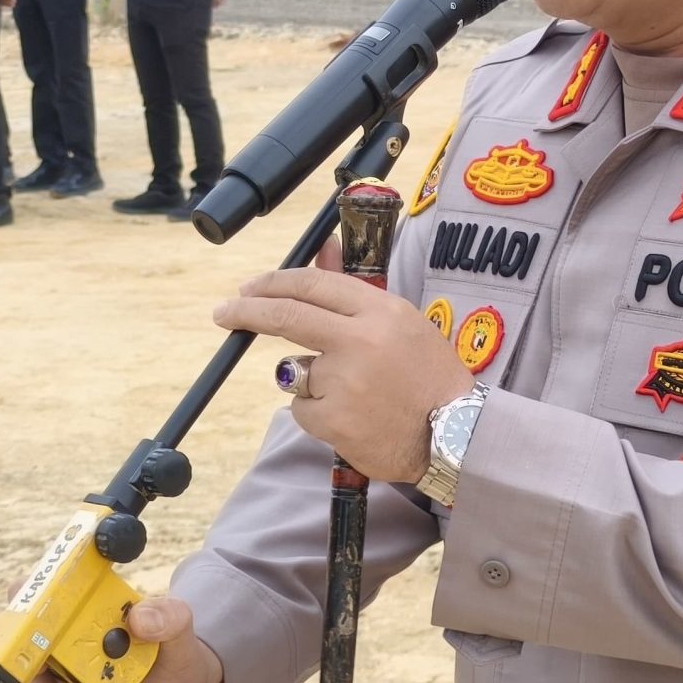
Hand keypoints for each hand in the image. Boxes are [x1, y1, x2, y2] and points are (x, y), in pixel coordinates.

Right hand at [12, 596, 223, 682]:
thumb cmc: (176, 655)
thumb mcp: (182, 636)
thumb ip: (170, 618)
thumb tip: (141, 617)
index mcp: (87, 610)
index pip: (43, 601)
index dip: (28, 619)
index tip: (37, 648)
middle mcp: (62, 639)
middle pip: (24, 665)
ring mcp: (55, 674)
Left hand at [211, 269, 470, 482]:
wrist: (458, 434)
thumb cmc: (430, 376)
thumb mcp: (401, 322)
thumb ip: (355, 290)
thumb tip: (323, 248)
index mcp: (381, 311)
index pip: (313, 285)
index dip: (274, 283)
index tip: (251, 287)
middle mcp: (360, 340)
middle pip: (287, 316)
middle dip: (247, 311)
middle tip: (225, 312)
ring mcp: (344, 381)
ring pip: (295, 370)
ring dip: (310, 380)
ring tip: (354, 395)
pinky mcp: (332, 419)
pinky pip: (301, 409)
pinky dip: (317, 414)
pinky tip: (353, 418)